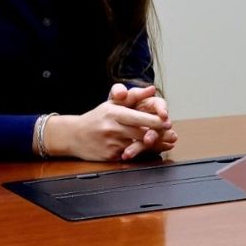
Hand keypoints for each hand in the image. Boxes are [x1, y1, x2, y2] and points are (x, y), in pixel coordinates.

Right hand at [45, 84, 176, 161]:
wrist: (73, 135)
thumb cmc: (97, 118)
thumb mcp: (112, 104)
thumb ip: (133, 96)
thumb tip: (152, 89)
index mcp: (113, 113)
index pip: (138, 118)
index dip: (155, 120)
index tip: (167, 121)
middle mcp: (112, 128)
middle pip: (141, 133)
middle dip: (158, 134)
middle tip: (171, 134)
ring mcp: (111, 144)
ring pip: (138, 145)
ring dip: (153, 145)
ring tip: (167, 142)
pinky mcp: (110, 156)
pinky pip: (131, 155)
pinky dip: (142, 152)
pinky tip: (151, 150)